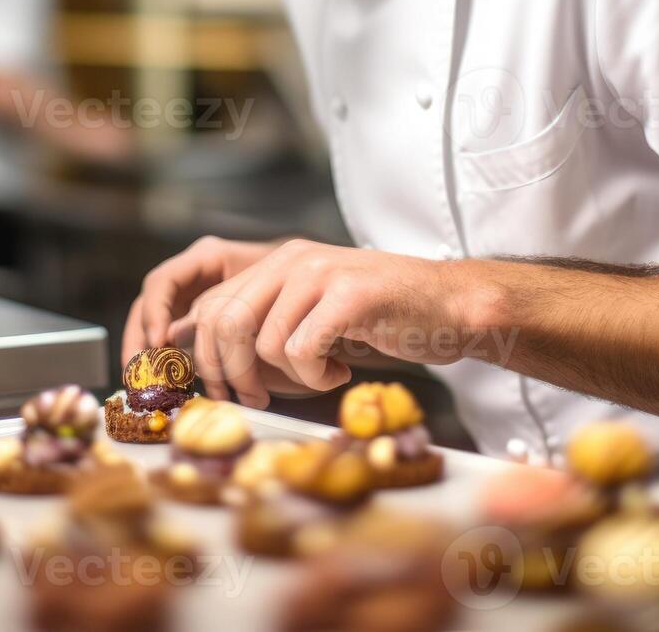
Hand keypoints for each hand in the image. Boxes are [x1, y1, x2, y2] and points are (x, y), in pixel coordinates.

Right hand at [122, 236, 281, 380]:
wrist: (305, 278)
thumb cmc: (293, 278)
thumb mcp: (272, 285)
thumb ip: (238, 306)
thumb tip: (197, 340)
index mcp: (207, 257)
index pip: (163, 281)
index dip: (156, 312)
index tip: (161, 342)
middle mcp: (191, 274)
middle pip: (148, 305)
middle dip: (138, 340)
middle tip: (138, 374)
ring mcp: (189, 295)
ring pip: (152, 324)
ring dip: (146, 355)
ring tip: (146, 385)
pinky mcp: (194, 318)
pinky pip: (170, 339)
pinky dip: (166, 362)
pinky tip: (169, 386)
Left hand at [168, 240, 487, 406]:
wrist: (451, 307)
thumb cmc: (384, 317)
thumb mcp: (316, 311)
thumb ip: (271, 322)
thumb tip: (214, 364)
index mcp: (279, 261)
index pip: (211, 306)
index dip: (207, 356)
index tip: (224, 391)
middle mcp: (294, 259)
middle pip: (225, 323)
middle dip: (235, 374)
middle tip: (262, 398)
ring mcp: (321, 274)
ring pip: (267, 344)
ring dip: (294, 377)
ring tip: (325, 372)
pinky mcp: (348, 296)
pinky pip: (303, 351)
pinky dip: (319, 377)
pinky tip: (343, 370)